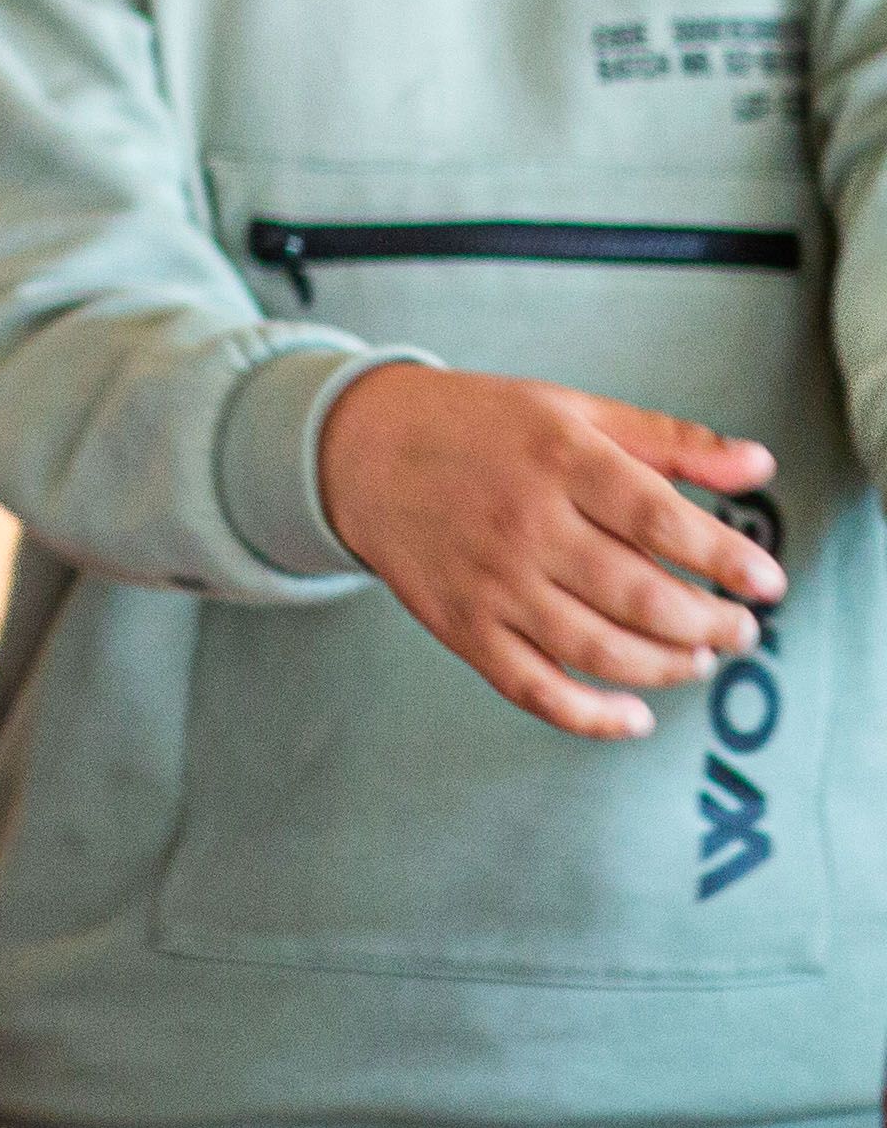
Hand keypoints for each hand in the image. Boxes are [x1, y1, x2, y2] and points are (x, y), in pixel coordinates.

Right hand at [316, 361, 785, 741]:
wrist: (360, 449)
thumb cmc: (480, 427)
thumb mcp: (573, 411)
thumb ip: (669, 441)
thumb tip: (758, 465)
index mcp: (560, 460)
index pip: (663, 520)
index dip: (726, 558)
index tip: (767, 583)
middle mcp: (525, 523)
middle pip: (641, 596)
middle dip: (711, 624)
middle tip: (739, 629)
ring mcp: (491, 582)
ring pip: (599, 650)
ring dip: (667, 667)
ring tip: (697, 657)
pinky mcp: (462, 626)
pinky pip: (534, 688)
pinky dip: (591, 716)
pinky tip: (635, 716)